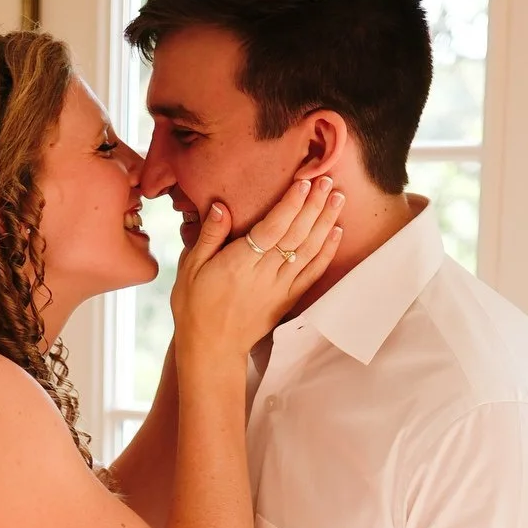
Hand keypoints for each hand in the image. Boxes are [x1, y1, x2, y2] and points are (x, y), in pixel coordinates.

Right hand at [169, 176, 345, 364]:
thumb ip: (208, 236)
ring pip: (308, 250)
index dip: (291, 204)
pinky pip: (312, 273)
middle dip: (314, 205)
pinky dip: (326, 252)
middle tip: (327, 179)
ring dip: (325, 222)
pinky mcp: (288, 299)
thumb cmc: (195, 306)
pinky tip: (337, 232)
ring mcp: (280, 287)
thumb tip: (220, 206)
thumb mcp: (190, 268)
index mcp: (239, 263)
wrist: (212, 349)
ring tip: (337, 198)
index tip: (304, 182)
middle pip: (296, 234)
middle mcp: (265, 274)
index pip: (272, 228)